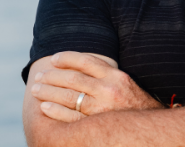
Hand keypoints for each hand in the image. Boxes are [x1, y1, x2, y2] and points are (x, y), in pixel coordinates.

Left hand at [31, 51, 163, 121]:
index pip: (86, 61)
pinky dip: (55, 111)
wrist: (148, 126)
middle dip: (52, 76)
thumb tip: (80, 65)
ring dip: (49, 92)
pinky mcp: (97, 125)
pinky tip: (44, 107)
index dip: (67, 58)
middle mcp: (109, 89)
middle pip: (73, 79)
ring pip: (69, 96)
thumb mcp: (123, 82)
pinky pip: (70, 117)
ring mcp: (102, 109)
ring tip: (36, 89)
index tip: (54, 59)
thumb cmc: (132, 102)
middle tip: (39, 76)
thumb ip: (105, 73)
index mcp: (115, 75)